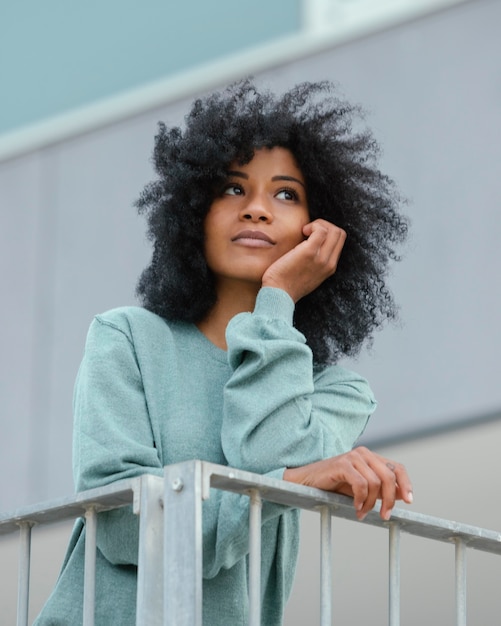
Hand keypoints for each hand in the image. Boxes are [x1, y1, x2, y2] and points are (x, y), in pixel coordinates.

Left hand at [262, 219, 345, 301]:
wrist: (278, 294)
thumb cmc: (286, 283)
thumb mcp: (308, 274)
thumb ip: (314, 262)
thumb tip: (309, 244)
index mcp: (330, 268)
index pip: (339, 241)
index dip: (327, 232)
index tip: (311, 236)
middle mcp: (329, 263)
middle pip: (340, 233)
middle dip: (325, 226)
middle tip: (308, 231)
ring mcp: (321, 258)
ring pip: (334, 230)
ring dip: (319, 225)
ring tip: (305, 232)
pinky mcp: (309, 252)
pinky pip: (321, 230)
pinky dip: (313, 225)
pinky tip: (302, 231)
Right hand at [283, 446, 412, 520]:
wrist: (307, 482)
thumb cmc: (333, 485)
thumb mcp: (361, 488)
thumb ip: (380, 490)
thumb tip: (403, 495)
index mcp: (371, 457)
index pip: (397, 468)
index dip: (406, 484)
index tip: (410, 501)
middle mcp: (364, 454)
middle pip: (389, 477)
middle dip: (389, 500)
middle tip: (384, 516)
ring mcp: (353, 457)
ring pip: (375, 483)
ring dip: (370, 503)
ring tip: (361, 512)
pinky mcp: (342, 464)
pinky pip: (361, 484)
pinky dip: (361, 499)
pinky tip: (355, 506)